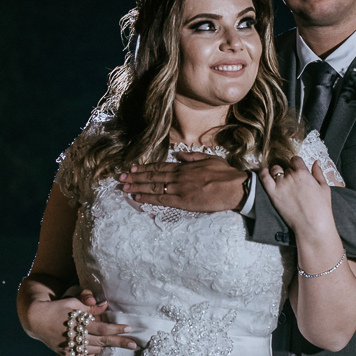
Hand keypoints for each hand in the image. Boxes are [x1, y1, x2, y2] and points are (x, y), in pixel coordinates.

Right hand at [25, 288, 136, 355]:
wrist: (36, 319)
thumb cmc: (57, 307)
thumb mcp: (73, 303)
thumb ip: (89, 307)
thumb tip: (105, 305)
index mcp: (78, 323)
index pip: (102, 328)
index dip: (116, 328)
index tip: (129, 328)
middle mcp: (75, 338)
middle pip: (102, 341)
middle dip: (119, 342)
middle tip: (134, 344)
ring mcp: (70, 348)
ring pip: (94, 350)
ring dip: (104, 345)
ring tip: (114, 340)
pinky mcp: (66, 354)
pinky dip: (91, 352)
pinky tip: (95, 347)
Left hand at [118, 152, 247, 211]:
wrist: (235, 187)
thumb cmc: (225, 173)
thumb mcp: (209, 158)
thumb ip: (192, 156)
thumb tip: (179, 154)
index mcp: (185, 166)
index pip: (160, 166)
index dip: (144, 168)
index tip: (132, 168)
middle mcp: (179, 176)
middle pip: (152, 175)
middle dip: (135, 176)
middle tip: (120, 177)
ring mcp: (179, 188)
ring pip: (153, 186)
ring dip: (137, 186)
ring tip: (123, 187)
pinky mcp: (183, 201)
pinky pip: (161, 199)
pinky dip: (148, 197)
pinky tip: (137, 197)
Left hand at [260, 157, 338, 236]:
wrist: (312, 226)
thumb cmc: (322, 208)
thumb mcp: (324, 188)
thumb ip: (318, 173)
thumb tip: (316, 162)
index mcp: (303, 173)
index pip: (295, 160)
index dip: (296, 164)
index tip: (297, 169)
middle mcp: (291, 176)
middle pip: (287, 167)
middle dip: (289, 172)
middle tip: (293, 182)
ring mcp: (280, 185)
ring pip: (275, 170)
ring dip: (278, 172)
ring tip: (281, 179)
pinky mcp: (273, 194)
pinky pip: (264, 178)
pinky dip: (263, 172)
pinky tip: (264, 172)